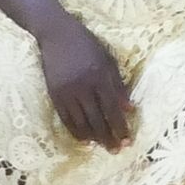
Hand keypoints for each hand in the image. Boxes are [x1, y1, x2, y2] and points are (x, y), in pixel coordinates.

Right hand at [36, 16, 133, 150]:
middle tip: (116, 150)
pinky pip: (65, 119)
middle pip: (97, 119)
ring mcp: (66, 92)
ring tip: (102, 147)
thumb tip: (129, 109)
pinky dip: (75, 132)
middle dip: (108, 137)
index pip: (112, 109)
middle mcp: (83, 86)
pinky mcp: (54, 94)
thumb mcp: (108, 59)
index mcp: (99, 76)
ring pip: (81, 122)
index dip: (120, 127)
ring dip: (93, 138)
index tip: (128, 141)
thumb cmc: (86, 44)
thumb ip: (118, 85)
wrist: (55, 33)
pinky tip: (84, 140)